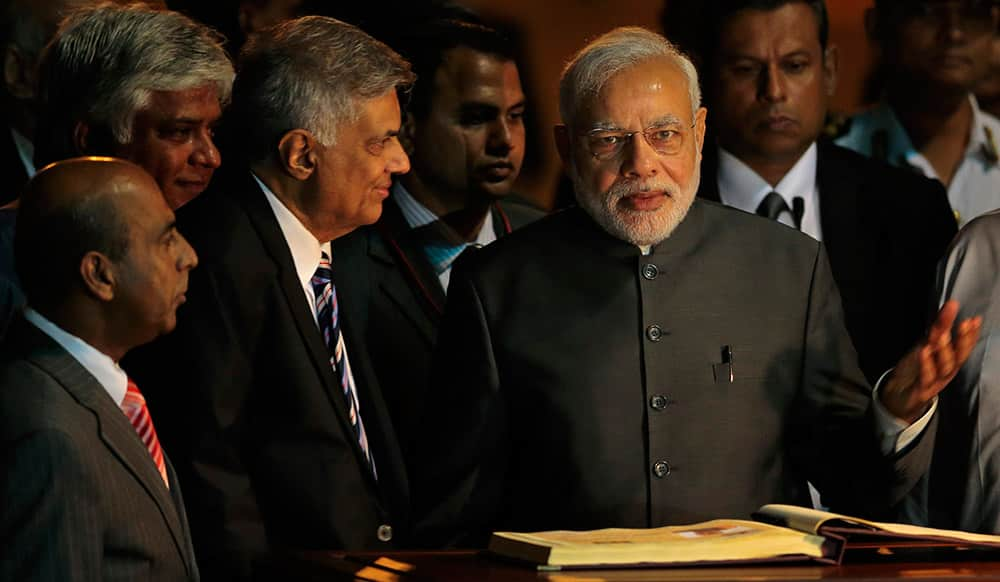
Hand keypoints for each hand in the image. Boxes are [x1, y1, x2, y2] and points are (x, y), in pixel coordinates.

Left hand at [880, 300, 981, 423]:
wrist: (900, 397)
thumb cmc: (917, 371)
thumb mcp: (926, 348)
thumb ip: (937, 331)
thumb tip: (948, 310)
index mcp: (949, 361)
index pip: (963, 346)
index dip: (970, 334)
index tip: (975, 320)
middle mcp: (946, 372)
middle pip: (958, 356)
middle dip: (963, 340)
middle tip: (965, 323)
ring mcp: (935, 382)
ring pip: (944, 367)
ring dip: (944, 350)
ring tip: (942, 334)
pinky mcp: (921, 390)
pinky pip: (925, 377)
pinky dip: (926, 365)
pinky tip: (924, 352)